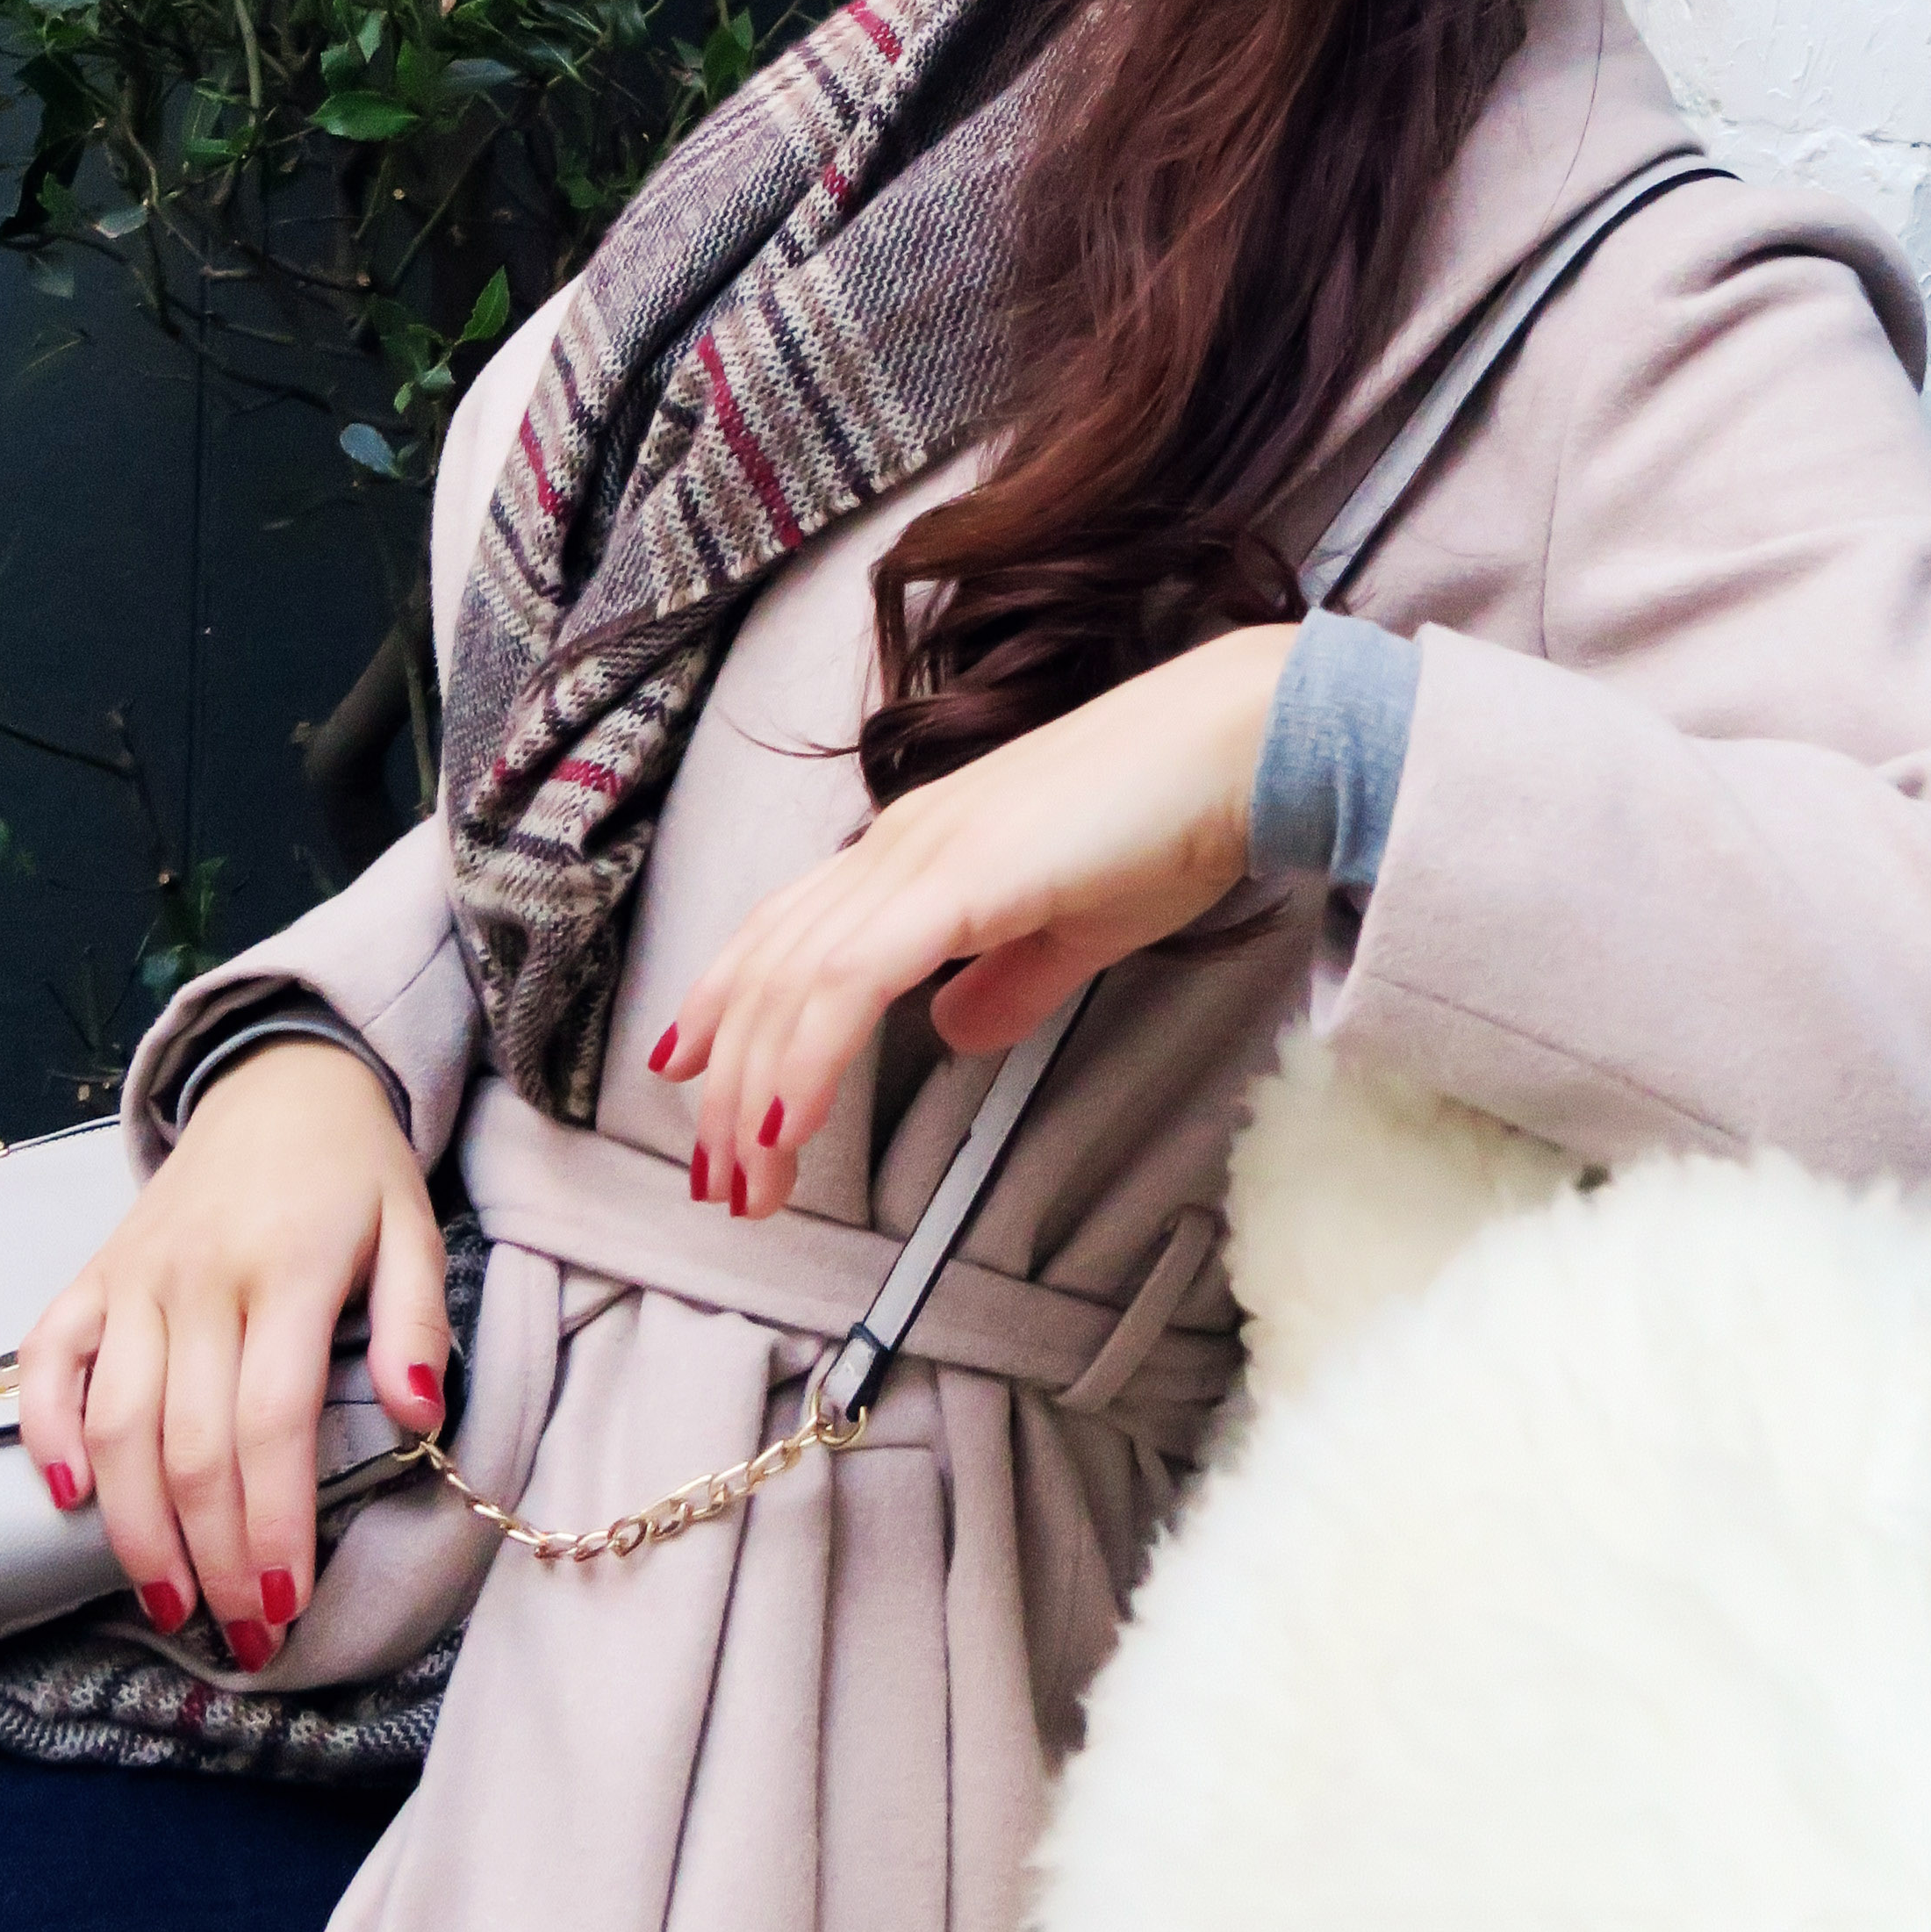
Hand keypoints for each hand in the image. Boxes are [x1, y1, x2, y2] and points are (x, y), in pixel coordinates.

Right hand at [14, 1040, 446, 1659]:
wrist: (281, 1082)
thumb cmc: (355, 1174)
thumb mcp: (414, 1229)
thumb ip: (419, 1322)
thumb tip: (417, 1417)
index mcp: (291, 1268)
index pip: (274, 1422)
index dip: (273, 1524)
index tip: (286, 1607)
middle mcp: (201, 1277)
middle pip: (192, 1443)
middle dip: (213, 1557)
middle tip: (239, 1637)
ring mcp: (137, 1275)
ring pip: (115, 1422)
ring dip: (134, 1527)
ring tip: (169, 1603)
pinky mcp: (93, 1273)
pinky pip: (48, 1356)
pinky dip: (44, 1428)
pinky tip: (64, 1498)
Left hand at [656, 622, 1299, 1222]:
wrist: (1238, 747)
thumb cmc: (1173, 822)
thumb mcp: (1075, 926)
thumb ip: (1008, 981)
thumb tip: (951, 1033)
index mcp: (917, 850)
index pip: (789, 929)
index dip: (728, 1002)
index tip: (692, 1079)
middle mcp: (898, 845)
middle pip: (772, 967)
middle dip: (728, 1082)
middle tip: (719, 1180)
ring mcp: (921, 856)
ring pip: (793, 981)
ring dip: (755, 1091)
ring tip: (747, 1184)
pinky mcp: (957, 880)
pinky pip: (850, 980)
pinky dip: (805, 1057)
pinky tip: (785, 1125)